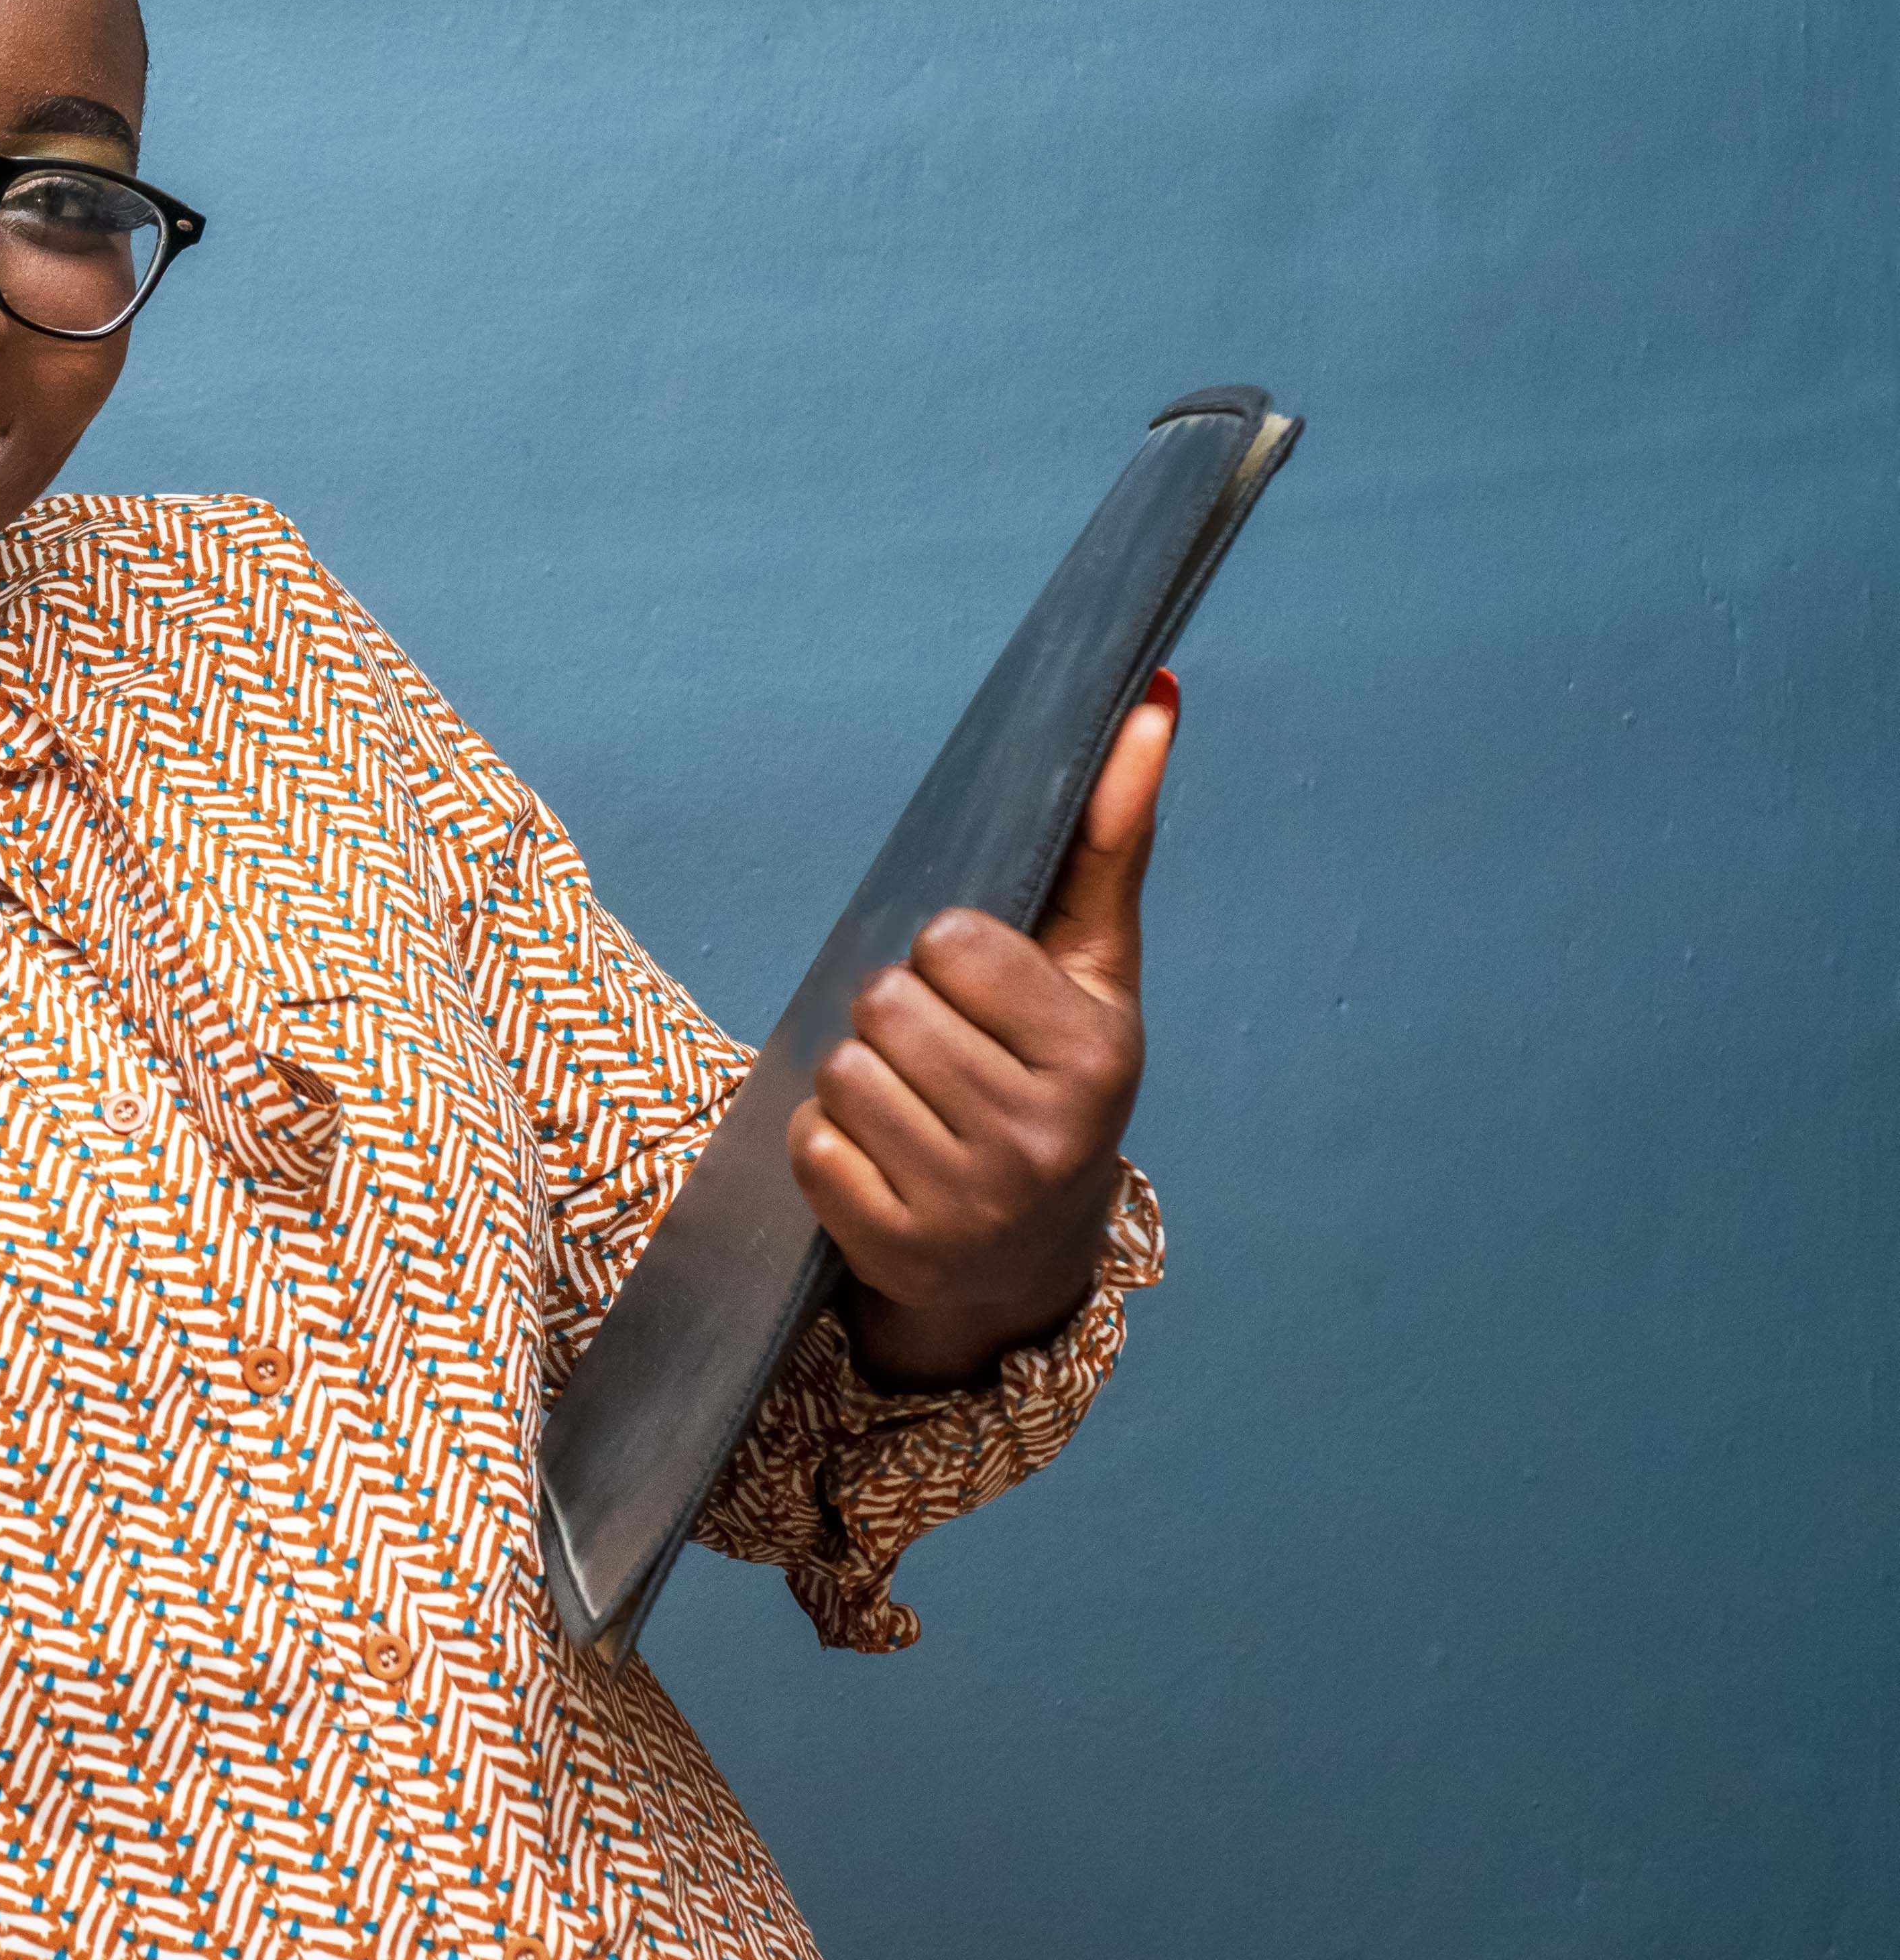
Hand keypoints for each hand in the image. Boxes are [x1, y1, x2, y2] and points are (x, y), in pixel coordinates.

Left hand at [786, 673, 1176, 1389]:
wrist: (1024, 1263)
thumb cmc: (1052, 1081)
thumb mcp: (1091, 969)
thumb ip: (1109, 835)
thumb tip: (1152, 696)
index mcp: (1097, 1053)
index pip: (950, 939)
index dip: (947, 955)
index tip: (982, 994)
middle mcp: (1043, 1134)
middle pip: (884, 1000)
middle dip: (897, 1016)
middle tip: (943, 1058)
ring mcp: (970, 1201)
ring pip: (840, 1068)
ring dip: (858, 1080)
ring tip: (915, 1110)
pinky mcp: (895, 1246)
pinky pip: (807, 1142)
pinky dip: (827, 1145)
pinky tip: (883, 1163)